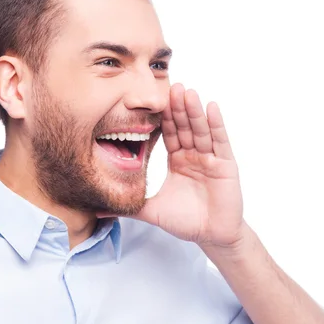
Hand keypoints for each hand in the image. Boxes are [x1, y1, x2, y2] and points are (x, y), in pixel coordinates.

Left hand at [135, 83, 244, 248]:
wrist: (211, 236)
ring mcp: (211, 158)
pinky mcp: (226, 164)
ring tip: (188, 92)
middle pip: (185, 127)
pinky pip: (220, 141)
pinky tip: (211, 107)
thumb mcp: (152, 211)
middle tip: (171, 86)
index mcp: (178, 161)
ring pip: (200, 130)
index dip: (163, 118)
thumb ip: (129, 206)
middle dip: (178, 108)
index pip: (169, 134)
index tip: (153, 100)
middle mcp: (194, 155)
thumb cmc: (186, 222)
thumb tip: (98, 209)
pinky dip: (215, 124)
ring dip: (194, 111)